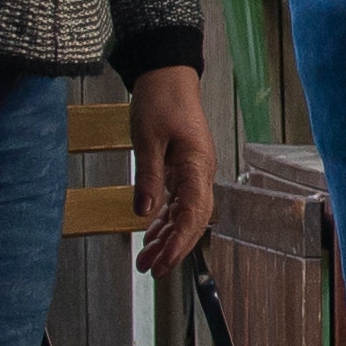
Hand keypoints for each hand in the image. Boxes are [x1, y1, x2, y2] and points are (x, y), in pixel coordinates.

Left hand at [126, 59, 217, 274]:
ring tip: (146, 259)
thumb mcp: (148, 138)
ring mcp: (192, 172)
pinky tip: (151, 235)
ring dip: (166, 238)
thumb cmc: (161, 100)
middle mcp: (200, 173)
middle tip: (151, 269)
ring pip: (184, 215)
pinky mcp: (182, 169)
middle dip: (173, 248)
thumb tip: (145, 213)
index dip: (179, 242)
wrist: (166, 75)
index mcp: (198, 165)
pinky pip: (176, 203)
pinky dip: (164, 221)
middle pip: (192, 220)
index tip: (163, 262)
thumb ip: (149, 177)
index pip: (193, 214)